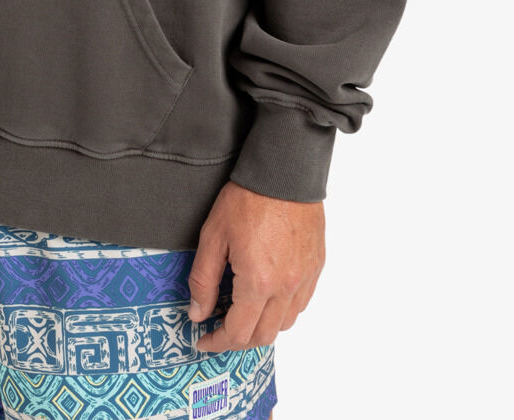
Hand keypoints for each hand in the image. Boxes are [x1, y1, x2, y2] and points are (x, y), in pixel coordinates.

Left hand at [187, 180, 324, 351]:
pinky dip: (283, 309)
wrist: (283, 171)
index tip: (203, 339)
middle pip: (263, 336)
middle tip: (219, 327)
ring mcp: (304, 279)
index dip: (217, 342)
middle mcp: (286, 288)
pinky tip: (267, 293)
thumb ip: (203, 279)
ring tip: (242, 309)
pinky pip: (300, 303)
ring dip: (262, 325)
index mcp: (258, 283)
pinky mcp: (315, 267)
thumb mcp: (213, 236)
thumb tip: (197, 311)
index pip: (238, 334)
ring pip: (285, 323)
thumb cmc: (247, 198)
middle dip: (238, 339)